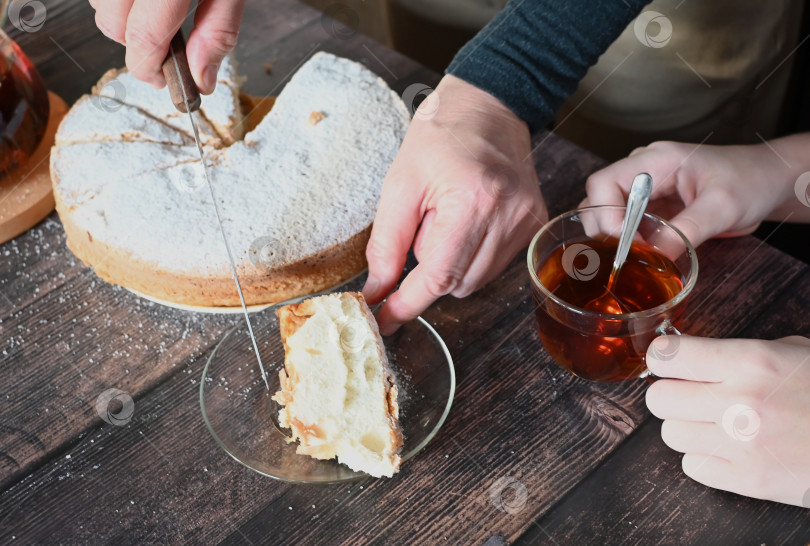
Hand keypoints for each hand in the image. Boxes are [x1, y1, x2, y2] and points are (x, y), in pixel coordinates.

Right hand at [89, 0, 243, 93]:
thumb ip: (218, 30)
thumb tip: (202, 79)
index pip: (143, 37)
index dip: (152, 70)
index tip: (164, 82)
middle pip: (112, 24)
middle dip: (137, 47)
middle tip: (165, 51)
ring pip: (99, 4)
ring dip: (123, 19)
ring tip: (158, 13)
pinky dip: (117, 0)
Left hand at [363, 75, 546, 333]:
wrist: (488, 106)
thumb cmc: (439, 138)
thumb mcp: (399, 185)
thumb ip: (386, 244)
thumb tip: (378, 290)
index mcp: (472, 202)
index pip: (438, 276)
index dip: (408, 303)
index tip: (384, 320)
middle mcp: (508, 216)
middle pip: (458, 284)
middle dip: (429, 268)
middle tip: (425, 222)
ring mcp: (528, 222)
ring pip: (476, 280)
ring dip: (451, 262)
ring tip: (449, 217)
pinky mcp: (535, 225)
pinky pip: (494, 265)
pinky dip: (472, 254)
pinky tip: (469, 220)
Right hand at [582, 138, 807, 246]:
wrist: (767, 183)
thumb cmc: (751, 180)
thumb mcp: (724, 206)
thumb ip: (688, 229)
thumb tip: (653, 256)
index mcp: (655, 160)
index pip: (604, 182)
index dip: (605, 215)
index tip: (623, 243)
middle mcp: (642, 173)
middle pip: (596, 200)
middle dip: (602, 231)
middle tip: (624, 258)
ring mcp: (644, 192)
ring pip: (605, 215)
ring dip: (610, 240)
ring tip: (630, 260)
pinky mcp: (650, 210)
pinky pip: (625, 227)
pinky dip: (625, 245)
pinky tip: (638, 259)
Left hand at [646, 335, 809, 507]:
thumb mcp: (792, 353)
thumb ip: (737, 354)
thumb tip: (690, 356)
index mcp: (750, 362)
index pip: (667, 355)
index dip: (663, 357)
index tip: (671, 361)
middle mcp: (739, 402)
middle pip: (658, 399)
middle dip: (671, 395)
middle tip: (693, 395)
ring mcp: (742, 445)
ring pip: (670, 434)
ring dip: (688, 428)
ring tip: (718, 424)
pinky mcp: (749, 481)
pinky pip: (692, 467)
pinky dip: (705, 459)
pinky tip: (730, 450)